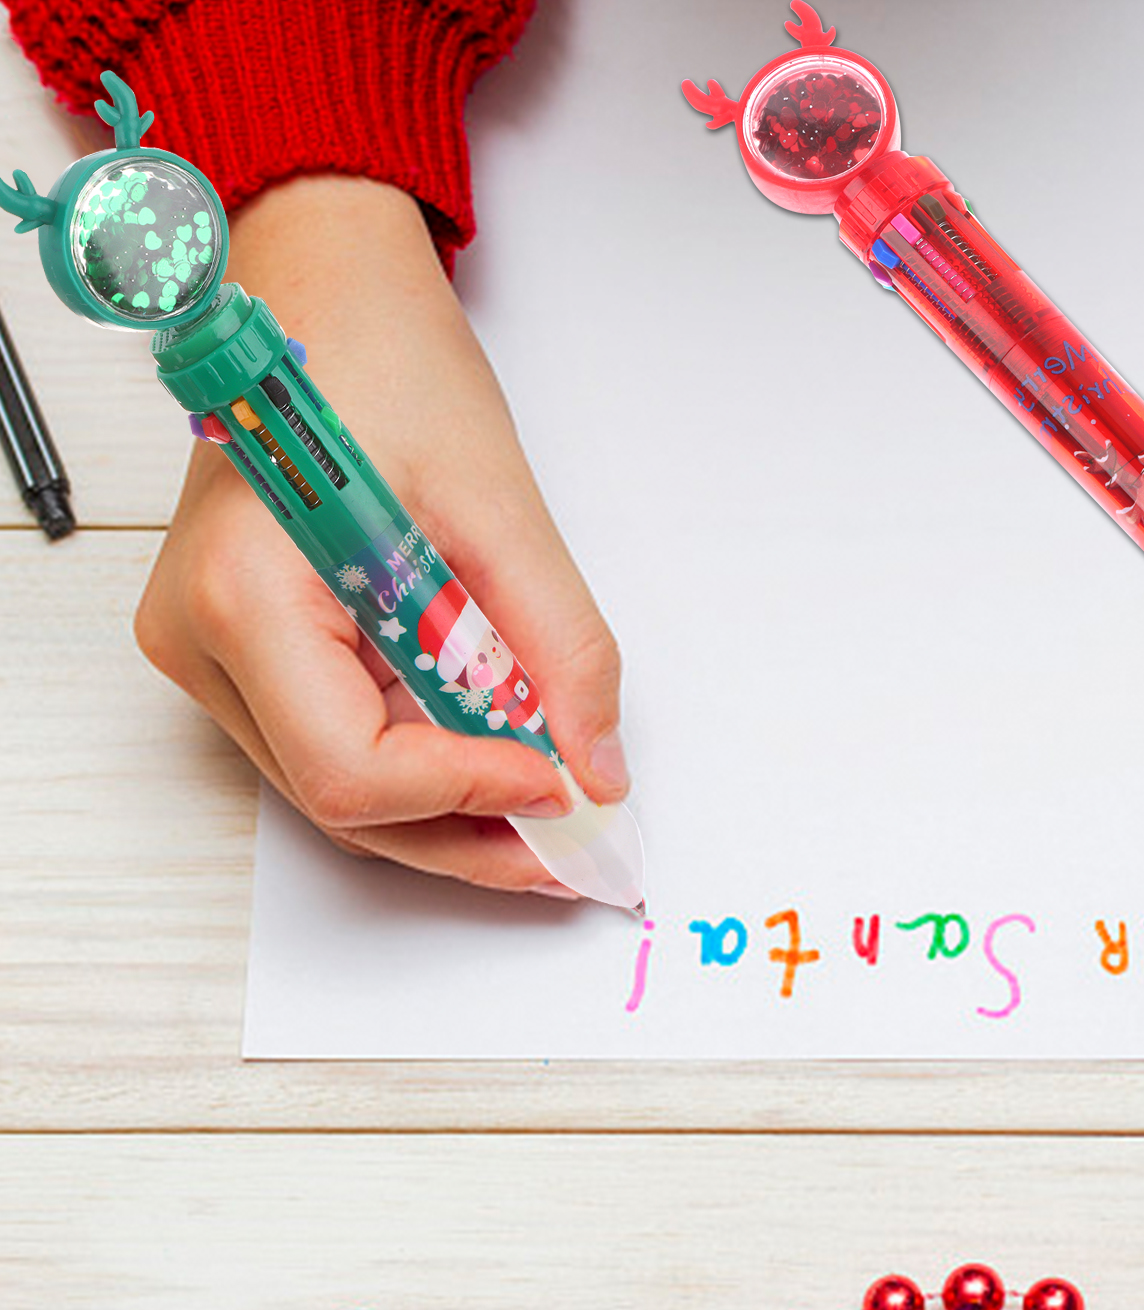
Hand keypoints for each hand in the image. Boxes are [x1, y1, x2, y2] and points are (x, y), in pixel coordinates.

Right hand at [136, 175, 627, 894]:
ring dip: (454, 809)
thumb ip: (561, 646)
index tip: (561, 789)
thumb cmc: (385, 361)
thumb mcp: (500, 504)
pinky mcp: (246, 652)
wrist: (323, 289)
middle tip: (571, 844)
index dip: (469, 798)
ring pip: (345, 792)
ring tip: (550, 802)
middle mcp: (203, 640)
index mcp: (244, 595)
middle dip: (472, 831)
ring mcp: (215, 653)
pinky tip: (496, 758)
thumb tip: (597, 768)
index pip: (352, 771)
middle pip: (347, 803)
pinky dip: (426, 764)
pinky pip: (340, 744)